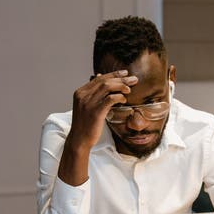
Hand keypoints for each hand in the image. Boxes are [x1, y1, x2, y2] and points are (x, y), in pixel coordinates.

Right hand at [57, 70, 137, 185]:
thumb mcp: (86, 106)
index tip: (125, 73)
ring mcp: (88, 103)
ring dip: (121, 86)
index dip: (113, 74)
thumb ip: (93, 93)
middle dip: (120, 78)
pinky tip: (124, 99)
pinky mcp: (95, 111)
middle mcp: (83, 95)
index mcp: (80, 92)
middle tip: (133, 79)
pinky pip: (110, 99)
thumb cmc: (85, 124)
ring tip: (130, 89)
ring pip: (107, 87)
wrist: (79, 140)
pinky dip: (118, 97)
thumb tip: (99, 76)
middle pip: (104, 81)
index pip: (99, 78)